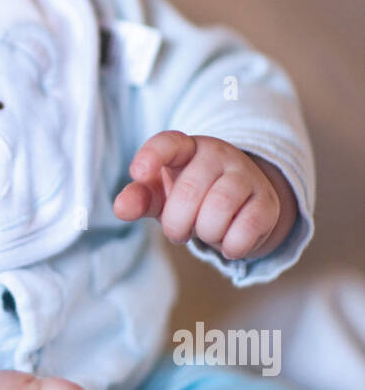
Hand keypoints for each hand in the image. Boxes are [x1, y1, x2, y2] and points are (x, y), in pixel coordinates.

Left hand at [112, 130, 293, 260]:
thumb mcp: (162, 195)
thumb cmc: (191, 197)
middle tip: (182, 228)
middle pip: (189, 193)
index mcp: (186, 148)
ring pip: (218, 211)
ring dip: (206, 233)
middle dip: (178, 223)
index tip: (139, 172)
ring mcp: (246, 175)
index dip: (152, 156)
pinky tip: (230, 241)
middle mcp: (218, 154)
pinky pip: (245, 230)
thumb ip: (140, 198)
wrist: (240, 206)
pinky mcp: (267, 202)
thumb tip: (121, 207)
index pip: (168, 143)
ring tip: (208, 229)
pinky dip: (231, 246)